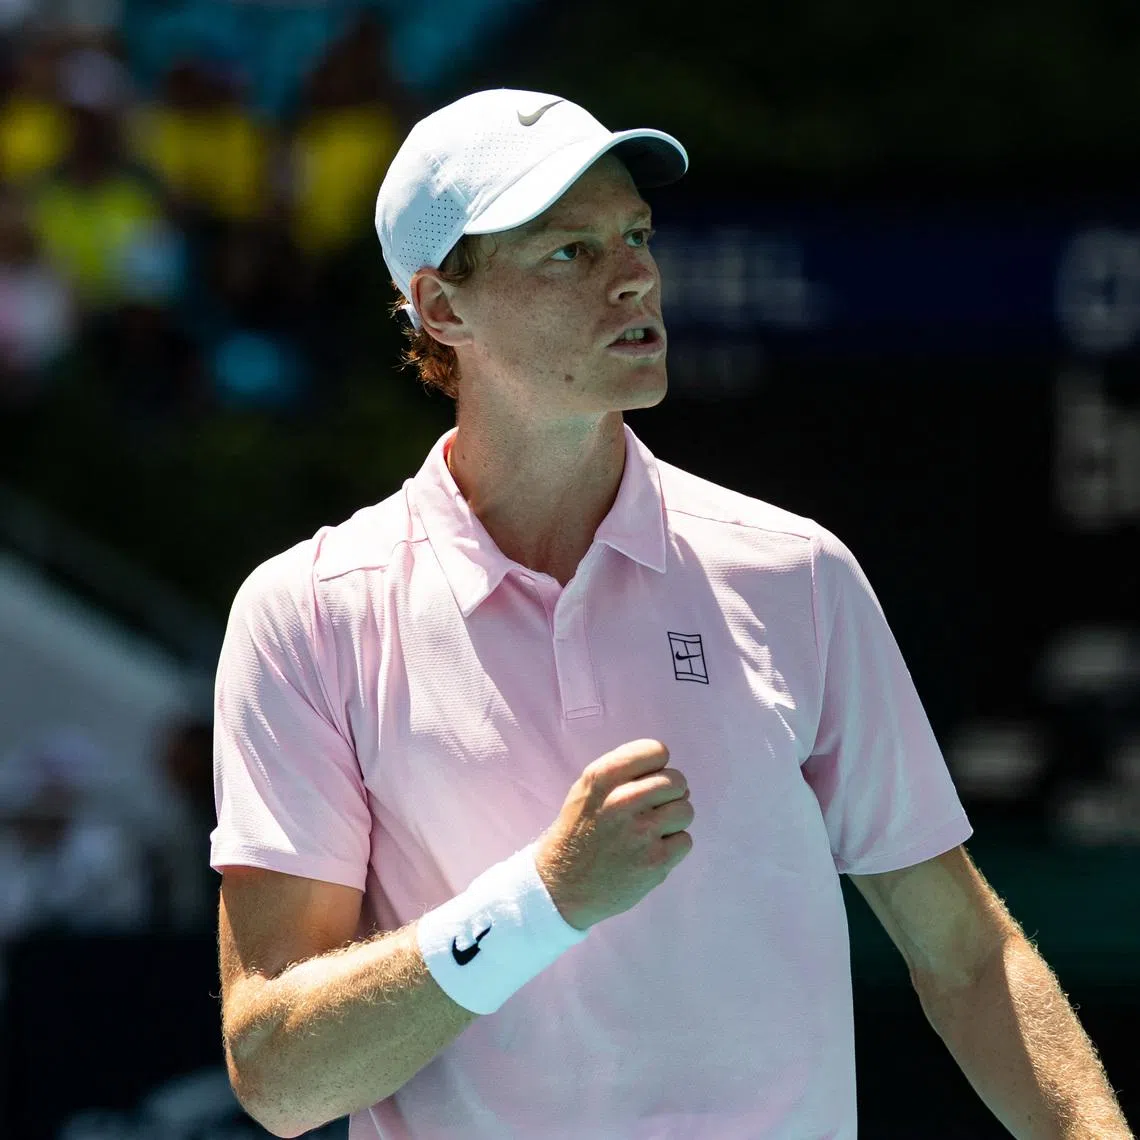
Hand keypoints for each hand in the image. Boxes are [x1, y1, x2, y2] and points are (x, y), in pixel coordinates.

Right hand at [534, 739, 693, 930]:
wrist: (561, 886)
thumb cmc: (579, 832)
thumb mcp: (587, 789)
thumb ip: (625, 773)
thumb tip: (675, 778)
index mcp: (602, 777)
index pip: (655, 750)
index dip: (657, 766)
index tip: (647, 781)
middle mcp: (621, 801)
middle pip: (676, 781)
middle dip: (670, 794)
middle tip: (652, 809)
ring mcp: (640, 833)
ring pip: (686, 810)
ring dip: (673, 821)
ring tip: (650, 832)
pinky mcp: (655, 862)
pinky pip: (685, 840)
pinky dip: (672, 847)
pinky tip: (649, 852)